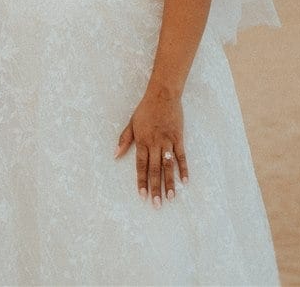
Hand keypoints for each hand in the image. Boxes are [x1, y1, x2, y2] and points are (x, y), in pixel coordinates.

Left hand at [115, 87, 185, 205]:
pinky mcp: (178, 138)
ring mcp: (168, 141)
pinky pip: (182, 156)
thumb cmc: (145, 109)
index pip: (141, 165)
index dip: (141, 181)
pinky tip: (185, 181)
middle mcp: (155, 143)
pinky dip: (183, 168)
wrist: (163, 95)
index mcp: (142, 141)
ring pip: (168, 165)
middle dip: (155, 188)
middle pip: (155, 169)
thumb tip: (115, 155)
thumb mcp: (131, 123)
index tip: (142, 195)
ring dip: (170, 182)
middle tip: (156, 204)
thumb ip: (124, 140)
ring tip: (171, 197)